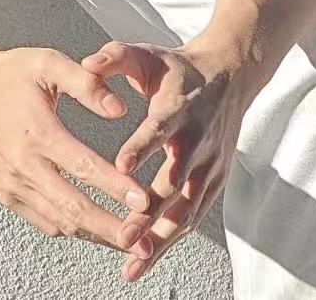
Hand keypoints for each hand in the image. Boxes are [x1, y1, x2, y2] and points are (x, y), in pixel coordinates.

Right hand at [0, 45, 159, 261]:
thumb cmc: (6, 74)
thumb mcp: (47, 64)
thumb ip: (86, 83)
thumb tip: (120, 109)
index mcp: (38, 133)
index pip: (84, 168)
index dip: (116, 187)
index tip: (145, 201)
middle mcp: (24, 165)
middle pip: (75, 208)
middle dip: (113, 228)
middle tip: (144, 238)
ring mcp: (13, 185)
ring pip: (61, 222)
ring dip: (96, 234)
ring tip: (128, 240)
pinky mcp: (7, 194)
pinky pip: (45, 221)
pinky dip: (72, 228)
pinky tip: (94, 228)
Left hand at [78, 38, 251, 282]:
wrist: (229, 77)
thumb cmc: (177, 68)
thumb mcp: (146, 53)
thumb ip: (114, 56)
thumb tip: (86, 63)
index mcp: (180, 106)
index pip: (161, 127)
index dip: (142, 146)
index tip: (121, 165)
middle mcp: (198, 140)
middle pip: (175, 183)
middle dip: (149, 212)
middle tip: (123, 235)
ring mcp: (210, 165)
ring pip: (186, 210)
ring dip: (160, 238)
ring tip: (132, 262)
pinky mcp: (215, 182)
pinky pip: (193, 217)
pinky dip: (171, 239)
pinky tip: (147, 259)